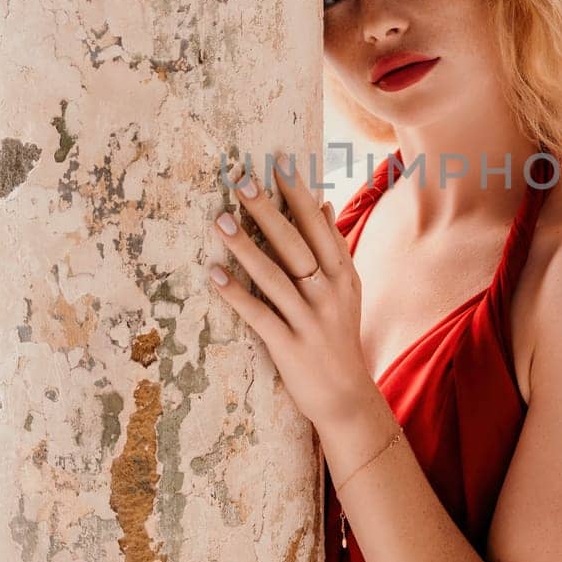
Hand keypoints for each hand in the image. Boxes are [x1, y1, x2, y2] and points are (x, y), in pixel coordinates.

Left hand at [208, 152, 370, 429]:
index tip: (278, 163)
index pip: (319, 226)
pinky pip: (259, 315)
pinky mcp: (289, 346)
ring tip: (220, 219)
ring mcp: (309, 320)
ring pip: (274, 276)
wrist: (347, 398)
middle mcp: (329, 293)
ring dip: (245, 247)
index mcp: (343, 275)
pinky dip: (236, 294)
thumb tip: (324, 202)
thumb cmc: (339, 337)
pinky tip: (214, 274)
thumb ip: (334, 247)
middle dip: (268, 211)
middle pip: (295, 244)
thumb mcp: (347, 290)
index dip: (298, 194)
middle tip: (242, 180)